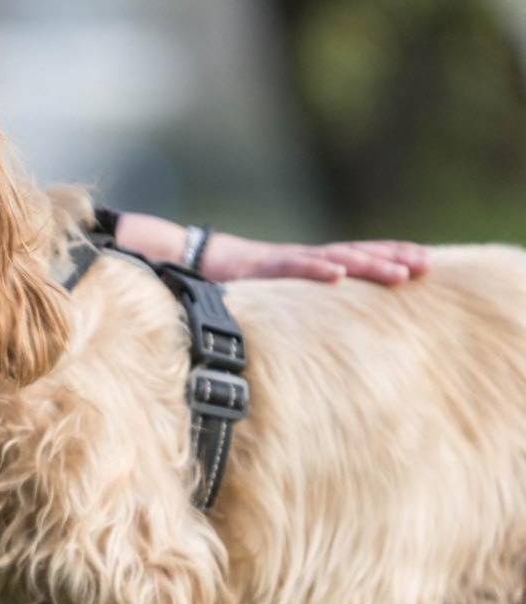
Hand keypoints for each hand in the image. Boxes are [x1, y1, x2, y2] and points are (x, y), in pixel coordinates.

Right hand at [201, 232, 429, 285]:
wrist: (202, 262)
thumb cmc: (243, 282)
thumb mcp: (283, 293)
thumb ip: (307, 302)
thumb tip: (334, 325)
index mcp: (314, 263)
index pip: (361, 256)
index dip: (392, 257)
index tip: (426, 264)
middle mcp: (308, 257)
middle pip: (358, 254)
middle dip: (394, 258)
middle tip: (426, 267)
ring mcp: (289, 259)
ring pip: (336, 258)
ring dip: (370, 264)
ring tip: (399, 274)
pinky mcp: (265, 267)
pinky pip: (294, 267)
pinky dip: (317, 269)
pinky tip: (338, 275)